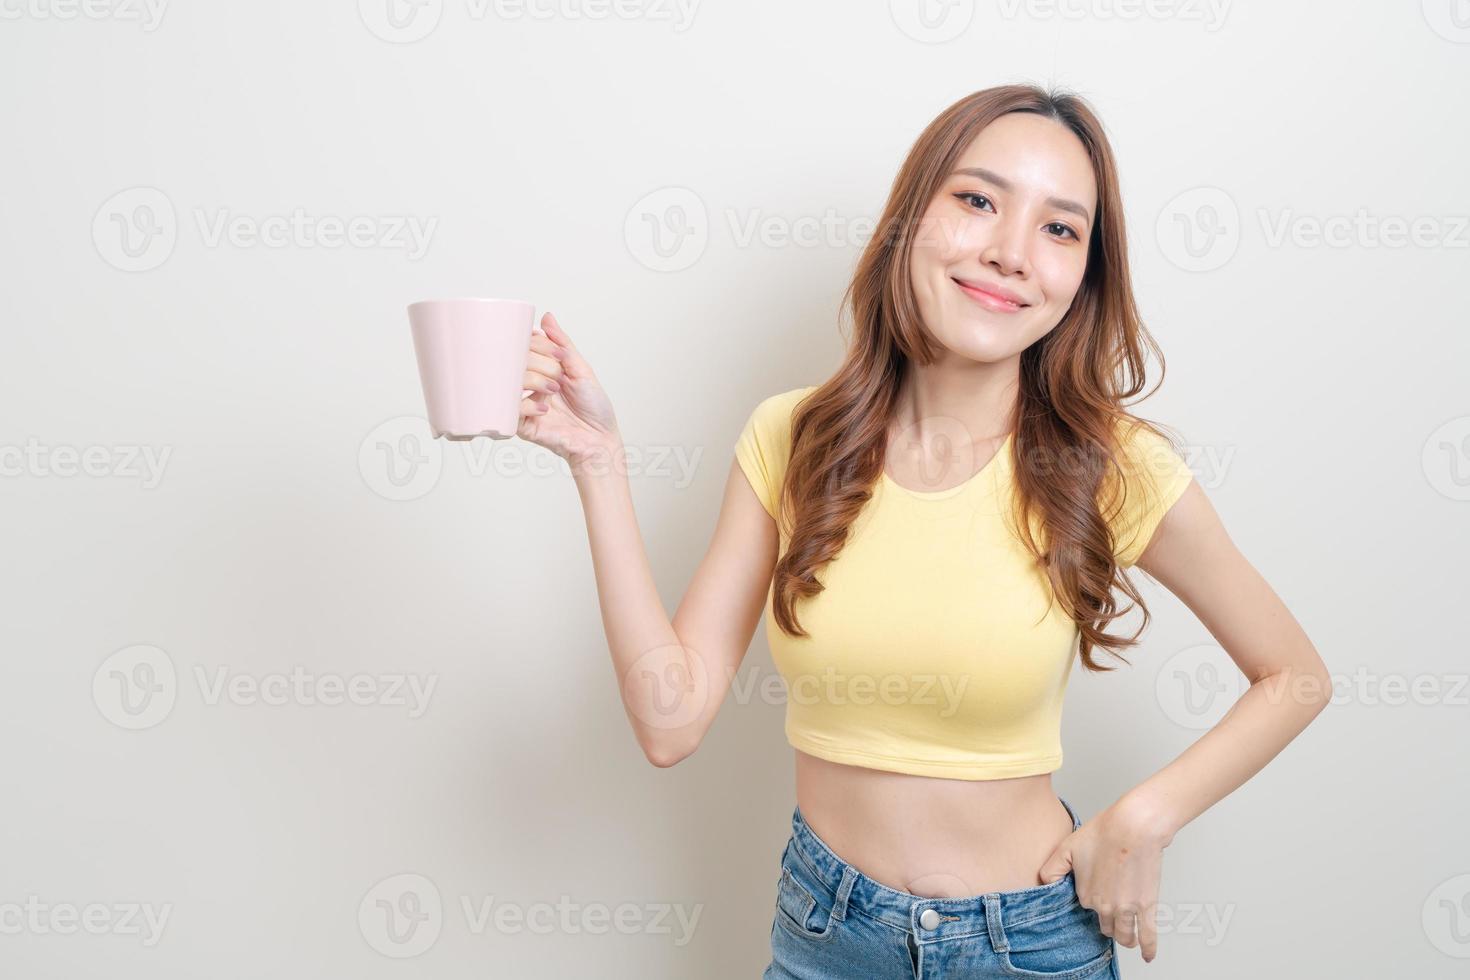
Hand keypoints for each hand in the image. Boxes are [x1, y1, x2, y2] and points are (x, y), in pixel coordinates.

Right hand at [517, 311, 619, 467]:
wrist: (600, 440)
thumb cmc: (593, 408)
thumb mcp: (581, 370)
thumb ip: (563, 345)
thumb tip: (547, 317)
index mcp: (541, 369)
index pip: (525, 347)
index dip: (536, 344)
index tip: (556, 353)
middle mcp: (529, 384)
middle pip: (516, 361)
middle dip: (538, 362)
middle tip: (557, 374)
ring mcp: (524, 403)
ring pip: (509, 382)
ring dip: (533, 380)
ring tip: (553, 389)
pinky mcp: (522, 425)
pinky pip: (510, 410)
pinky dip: (526, 405)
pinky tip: (545, 408)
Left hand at [1037, 797, 1170, 962]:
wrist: (1134, 827)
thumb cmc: (1104, 832)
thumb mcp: (1066, 847)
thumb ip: (1052, 869)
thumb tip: (1046, 885)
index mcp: (1085, 894)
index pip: (1086, 908)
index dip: (1091, 901)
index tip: (1096, 896)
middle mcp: (1104, 907)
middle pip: (1104, 925)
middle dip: (1106, 923)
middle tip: (1110, 919)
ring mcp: (1127, 909)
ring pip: (1124, 935)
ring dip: (1124, 938)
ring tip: (1126, 937)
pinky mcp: (1147, 906)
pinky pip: (1148, 935)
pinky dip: (1148, 949)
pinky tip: (1147, 956)